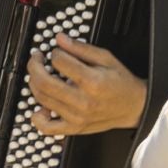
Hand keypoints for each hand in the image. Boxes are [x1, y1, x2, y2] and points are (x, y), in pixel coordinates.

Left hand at [27, 34, 146, 135]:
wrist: (134, 107)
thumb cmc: (121, 83)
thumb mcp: (106, 58)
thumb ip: (81, 48)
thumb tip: (60, 39)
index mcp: (92, 81)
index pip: (59, 61)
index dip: (55, 52)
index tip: (56, 52)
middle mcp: (83, 101)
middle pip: (43, 81)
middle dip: (34, 66)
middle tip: (37, 59)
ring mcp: (77, 116)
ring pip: (41, 99)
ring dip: (34, 84)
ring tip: (40, 76)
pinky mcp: (74, 128)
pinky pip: (47, 127)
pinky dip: (37, 118)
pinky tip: (40, 108)